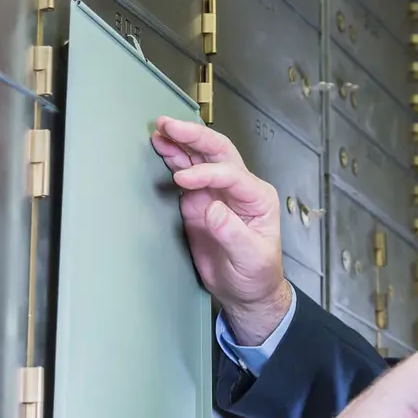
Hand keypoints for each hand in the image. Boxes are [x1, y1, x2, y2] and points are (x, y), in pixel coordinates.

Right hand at [151, 115, 290, 343]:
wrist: (246, 292)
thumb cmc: (256, 274)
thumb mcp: (251, 258)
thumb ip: (233, 233)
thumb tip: (213, 209)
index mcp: (258, 197)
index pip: (231, 173)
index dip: (206, 173)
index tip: (182, 181)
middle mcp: (238, 188)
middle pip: (218, 152)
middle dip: (194, 136)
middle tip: (169, 125)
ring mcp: (217, 192)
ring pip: (200, 158)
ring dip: (180, 142)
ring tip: (159, 130)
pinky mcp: (199, 202)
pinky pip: (186, 174)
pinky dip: (173, 159)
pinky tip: (161, 147)